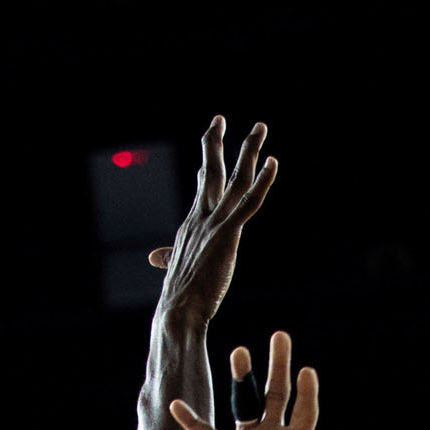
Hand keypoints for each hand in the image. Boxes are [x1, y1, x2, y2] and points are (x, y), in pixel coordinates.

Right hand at [147, 117, 276, 324]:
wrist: (178, 311)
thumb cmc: (177, 297)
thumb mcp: (174, 269)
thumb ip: (169, 257)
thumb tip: (156, 257)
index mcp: (190, 225)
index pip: (200, 190)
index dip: (204, 167)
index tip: (208, 148)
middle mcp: (200, 217)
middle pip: (210, 171)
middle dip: (214, 142)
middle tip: (219, 118)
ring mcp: (214, 223)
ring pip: (234, 177)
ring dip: (248, 149)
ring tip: (259, 127)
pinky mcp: (227, 234)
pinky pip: (249, 201)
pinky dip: (262, 181)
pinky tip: (272, 162)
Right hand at [168, 331, 349, 429]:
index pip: (304, 409)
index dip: (307, 392)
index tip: (307, 371)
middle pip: (276, 394)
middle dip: (278, 366)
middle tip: (279, 336)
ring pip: (244, 403)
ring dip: (242, 379)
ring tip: (240, 352)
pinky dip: (192, 421)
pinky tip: (178, 405)